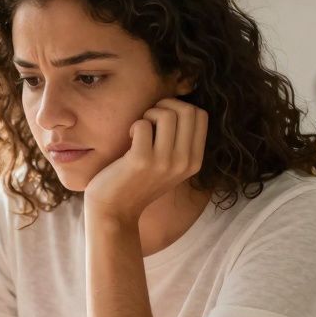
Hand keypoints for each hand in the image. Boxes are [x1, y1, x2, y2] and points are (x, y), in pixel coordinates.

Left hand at [83, 97, 207, 222]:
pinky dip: (133, 125)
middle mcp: (184, 162)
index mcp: (195, 161)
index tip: (162, 119)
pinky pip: (142, 123)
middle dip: (165, 106)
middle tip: (149, 120)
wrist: (115, 211)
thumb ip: (180, 142)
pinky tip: (129, 140)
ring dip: (148, 114)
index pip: (200, 115)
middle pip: (186, 110)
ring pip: (166, 114)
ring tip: (139, 130)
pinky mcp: (141, 160)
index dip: (179, 107)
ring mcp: (164, 162)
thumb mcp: (170, 166)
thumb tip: (180, 104)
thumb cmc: (138, 182)